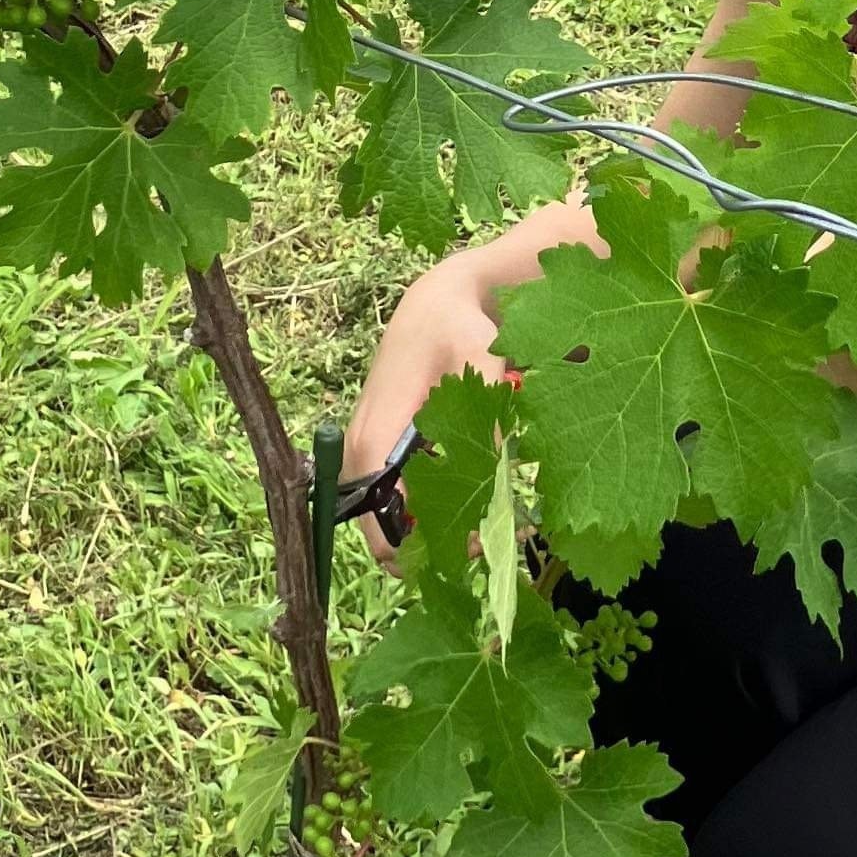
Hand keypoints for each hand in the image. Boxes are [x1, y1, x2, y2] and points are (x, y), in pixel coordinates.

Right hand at [344, 257, 509, 561]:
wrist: (435, 305)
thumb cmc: (457, 329)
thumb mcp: (481, 361)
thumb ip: (486, 412)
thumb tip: (497, 470)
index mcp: (376, 435)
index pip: (376, 514)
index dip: (417, 545)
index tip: (467, 551)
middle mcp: (358, 450)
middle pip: (378, 528)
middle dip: (426, 547)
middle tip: (484, 545)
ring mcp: (363, 453)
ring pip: (384, 519)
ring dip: (427, 533)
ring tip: (484, 529)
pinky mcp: (374, 452)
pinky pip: (390, 499)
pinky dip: (424, 512)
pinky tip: (470, 504)